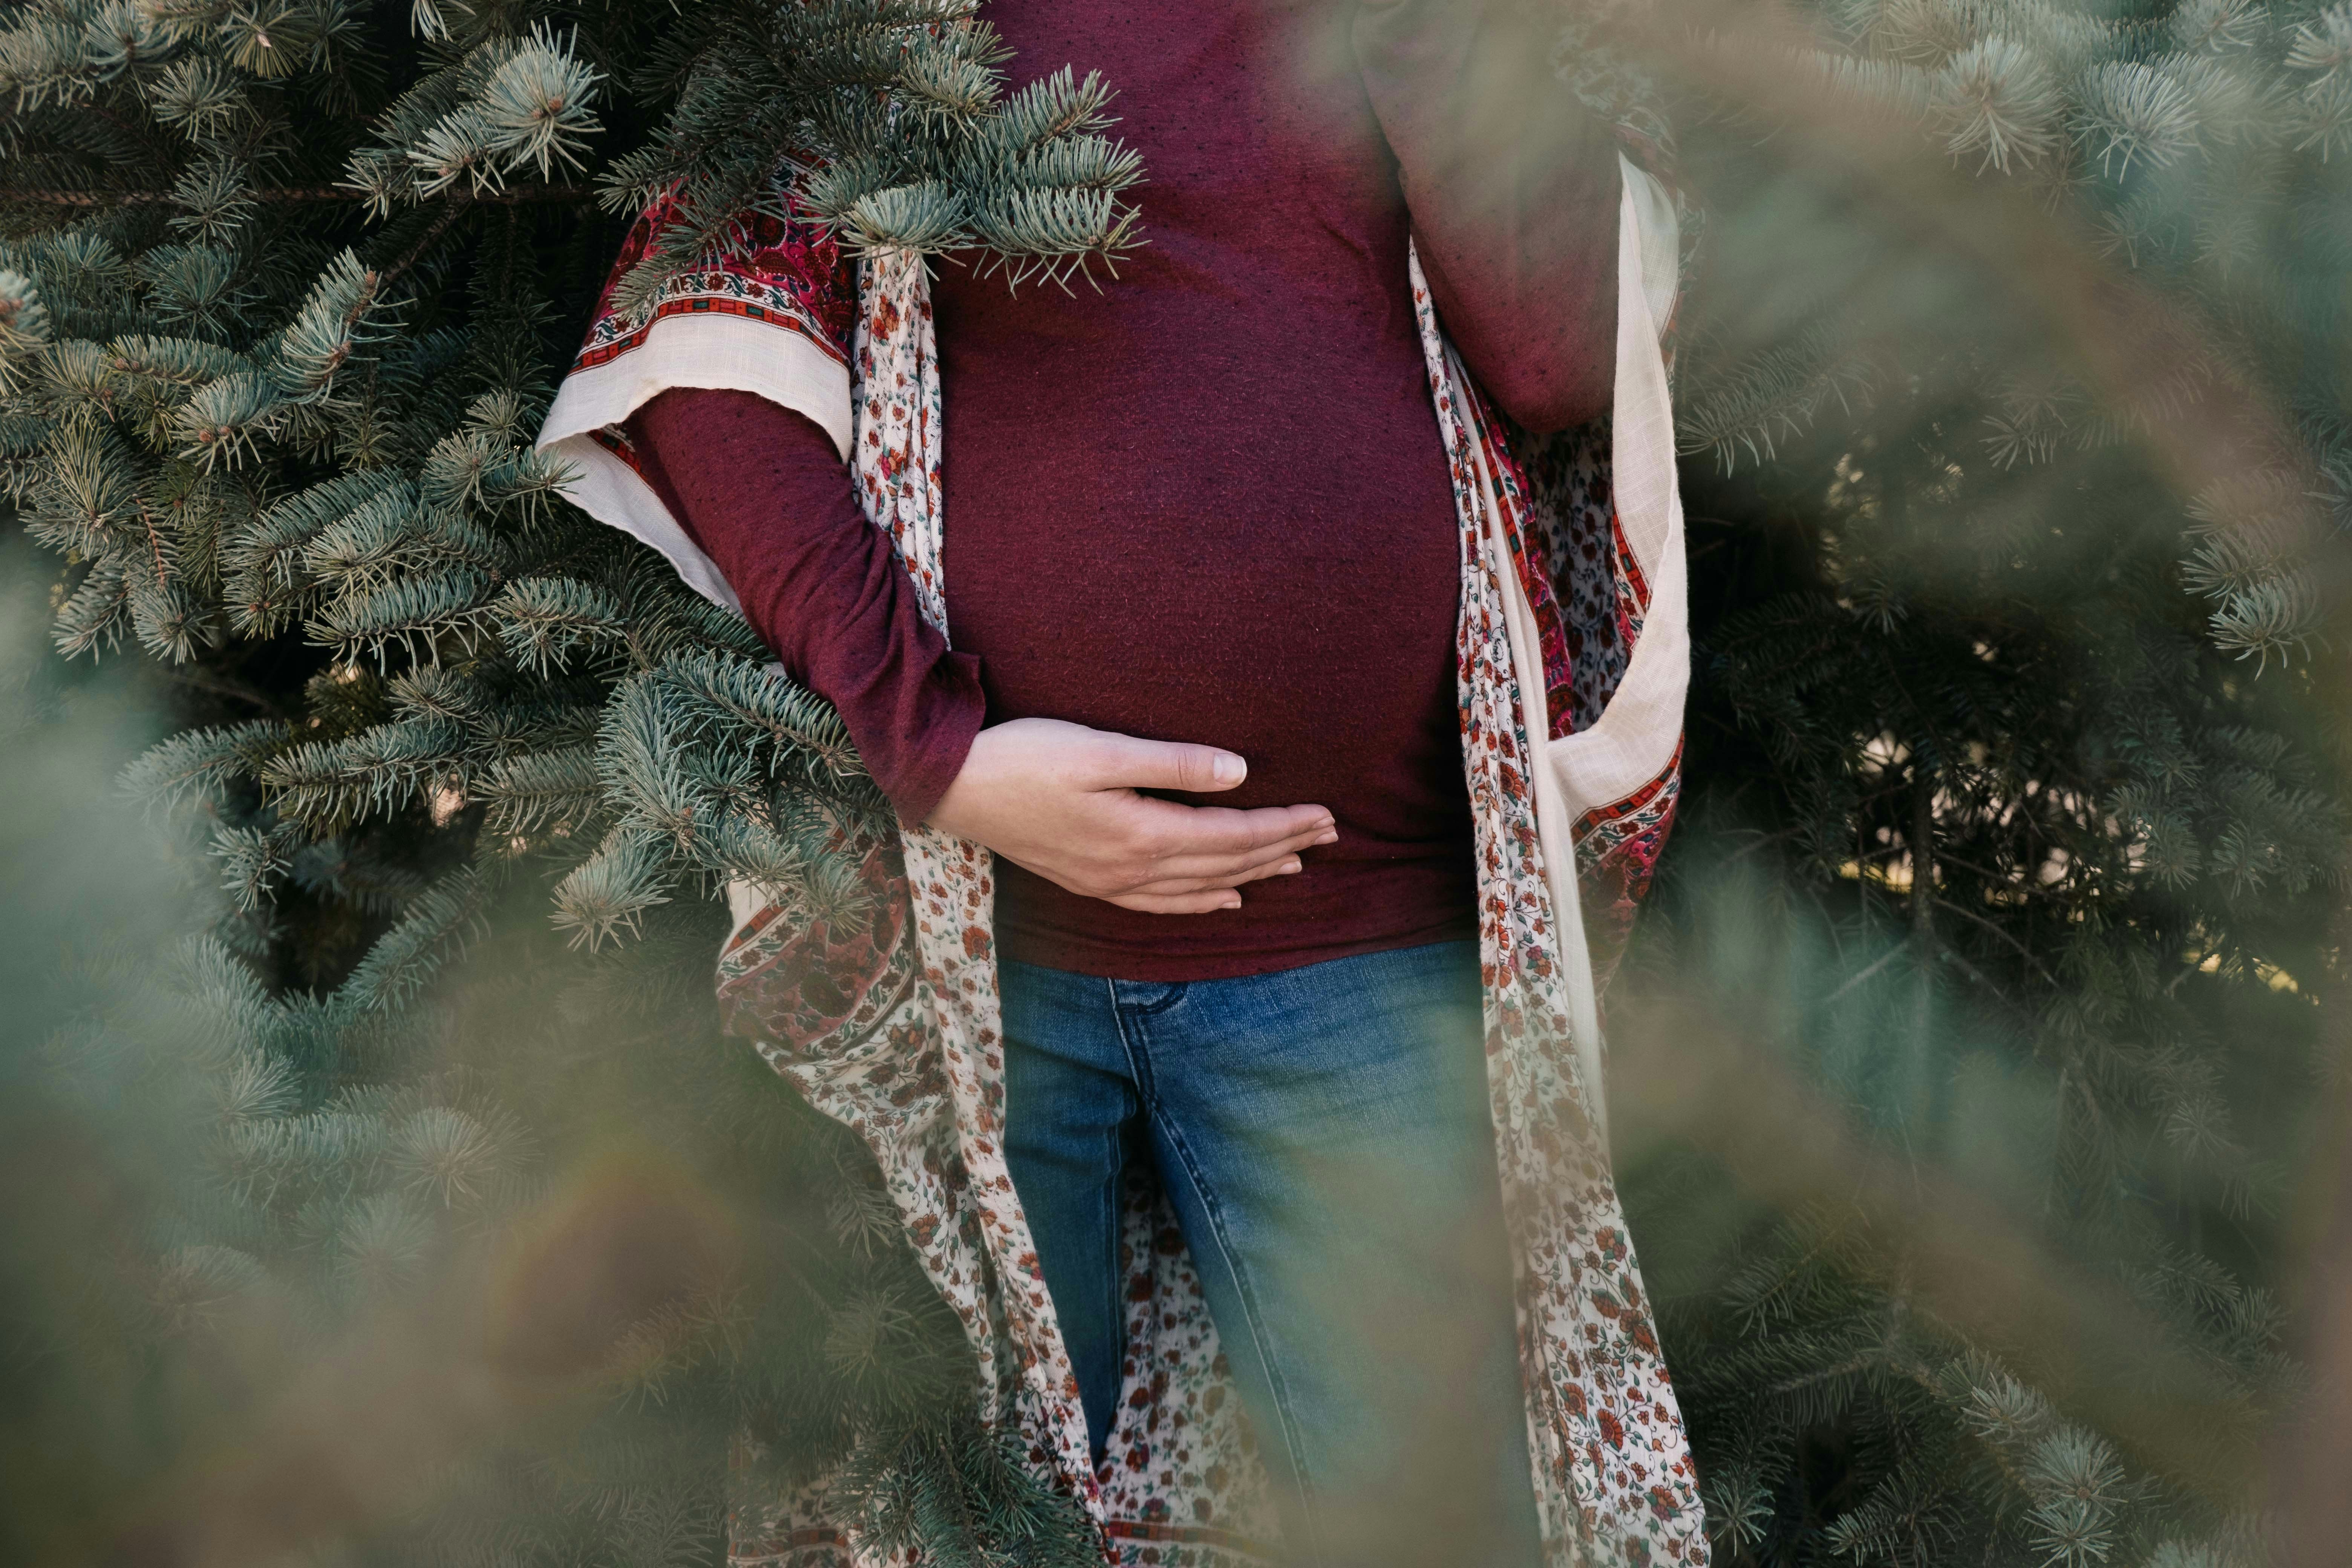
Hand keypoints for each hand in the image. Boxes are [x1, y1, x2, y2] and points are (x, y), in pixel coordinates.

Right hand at [924, 717, 1336, 913]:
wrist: (954, 788)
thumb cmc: (1025, 756)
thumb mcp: (1100, 749)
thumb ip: (1172, 763)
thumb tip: (1239, 773)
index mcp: (1142, 833)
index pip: (1232, 833)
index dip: (1282, 825)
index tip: (1325, 814)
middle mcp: (1132, 868)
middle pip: (1226, 862)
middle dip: (1281, 848)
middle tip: (1329, 835)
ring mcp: (1111, 882)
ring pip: (1201, 886)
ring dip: (1251, 875)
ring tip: (1294, 865)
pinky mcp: (1092, 882)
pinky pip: (1163, 904)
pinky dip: (1202, 902)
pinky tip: (1225, 899)